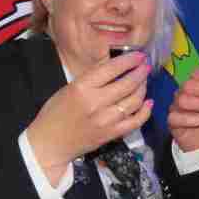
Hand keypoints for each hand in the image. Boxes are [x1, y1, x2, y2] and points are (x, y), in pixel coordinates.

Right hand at [27, 51, 152, 182]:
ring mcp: (106, 120)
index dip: (130, 60)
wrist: (50, 143)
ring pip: (134, 101)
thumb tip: (116, 66)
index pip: (112, 68)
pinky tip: (149, 102)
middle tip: (146, 67)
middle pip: (128, 84)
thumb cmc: (56, 112)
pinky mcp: (111, 134)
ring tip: (144, 82)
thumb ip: (92, 77)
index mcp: (82, 87)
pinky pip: (136, 121)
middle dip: (141, 72)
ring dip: (143, 89)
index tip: (140, 55)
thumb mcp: (69, 88)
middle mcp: (96, 102)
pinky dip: (145, 111)